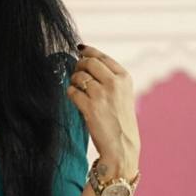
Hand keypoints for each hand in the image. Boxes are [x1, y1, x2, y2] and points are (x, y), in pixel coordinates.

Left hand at [68, 45, 139, 176]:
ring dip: (73, 81)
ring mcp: (102, 95)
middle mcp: (114, 83)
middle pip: (88, 63)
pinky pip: (72, 92)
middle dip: (79, 66)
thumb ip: (111, 79)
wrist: (122, 146)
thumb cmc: (120, 121)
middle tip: (77, 73)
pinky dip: (70, 94)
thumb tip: (87, 61)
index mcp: (124, 78)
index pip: (102, 57)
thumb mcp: (123, 95)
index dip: (88, 51)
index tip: (80, 49)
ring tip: (76, 88)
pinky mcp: (90, 108)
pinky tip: (75, 99)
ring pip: (79, 77)